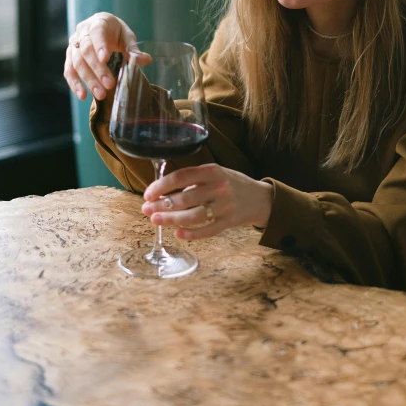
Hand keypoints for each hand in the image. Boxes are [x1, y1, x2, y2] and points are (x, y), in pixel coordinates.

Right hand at [64, 12, 136, 100]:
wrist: (102, 29)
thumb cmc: (115, 33)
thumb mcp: (127, 37)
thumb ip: (133, 49)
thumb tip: (146, 60)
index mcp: (99, 22)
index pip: (97, 32)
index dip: (100, 45)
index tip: (105, 59)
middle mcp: (82, 32)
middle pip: (86, 50)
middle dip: (98, 69)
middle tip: (109, 84)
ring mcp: (74, 44)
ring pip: (77, 62)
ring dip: (88, 79)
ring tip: (101, 94)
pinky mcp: (70, 57)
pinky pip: (69, 71)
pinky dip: (74, 84)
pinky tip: (83, 95)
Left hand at [141, 163, 273, 239]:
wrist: (259, 198)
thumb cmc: (231, 183)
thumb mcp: (215, 173)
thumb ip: (194, 180)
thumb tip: (163, 192)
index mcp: (213, 171)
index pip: (181, 176)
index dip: (161, 186)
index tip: (148, 193)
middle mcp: (219, 187)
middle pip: (184, 198)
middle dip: (161, 205)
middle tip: (146, 209)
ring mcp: (225, 206)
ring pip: (193, 216)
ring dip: (171, 219)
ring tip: (155, 220)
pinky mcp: (229, 223)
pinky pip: (207, 231)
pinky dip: (191, 234)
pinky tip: (177, 234)